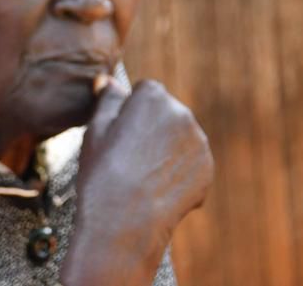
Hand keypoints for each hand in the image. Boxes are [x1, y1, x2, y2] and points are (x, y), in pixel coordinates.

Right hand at [60, 79, 213, 285]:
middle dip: (150, 127)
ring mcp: (199, 143)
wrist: (126, 222)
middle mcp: (182, 113)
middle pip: (164, 112)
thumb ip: (107, 99)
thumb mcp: (95, 129)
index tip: (117, 132)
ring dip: (164, 147)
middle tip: (126, 155)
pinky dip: (175, 170)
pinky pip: (189, 162)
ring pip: (178, 137)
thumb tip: (110, 81)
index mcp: (153, 97)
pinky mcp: (207, 170)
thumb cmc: (103, 172)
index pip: (143, 91)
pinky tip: (154, 187)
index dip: (127, 111)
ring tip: (140, 174)